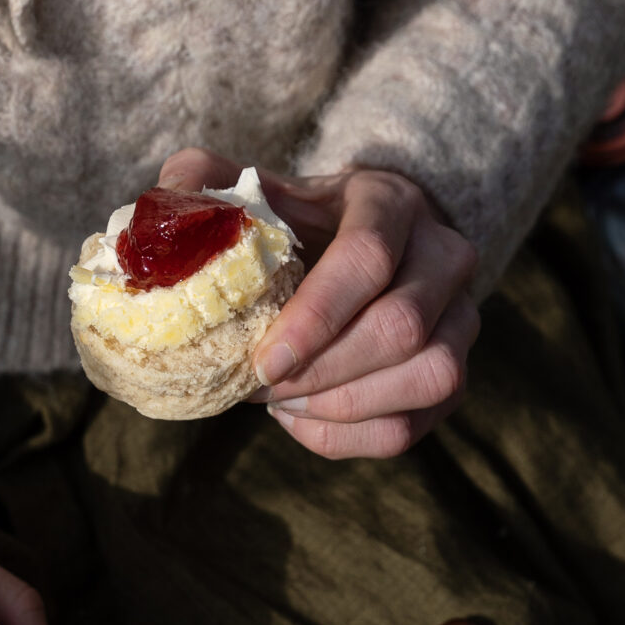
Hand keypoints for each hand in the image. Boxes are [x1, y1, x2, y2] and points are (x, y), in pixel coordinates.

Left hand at [156, 148, 478, 458]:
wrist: (363, 240)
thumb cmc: (297, 222)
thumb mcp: (253, 189)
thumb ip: (201, 186)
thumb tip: (161, 210)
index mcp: (390, 202)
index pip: (368, 259)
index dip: (315, 317)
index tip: (263, 360)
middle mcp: (445, 255)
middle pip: (401, 328)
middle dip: (321, 371)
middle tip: (261, 385)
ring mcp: (463, 317)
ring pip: (428, 378)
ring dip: (343, 407)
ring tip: (282, 403)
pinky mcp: (456, 373)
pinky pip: (415, 424)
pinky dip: (351, 438)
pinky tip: (301, 420)